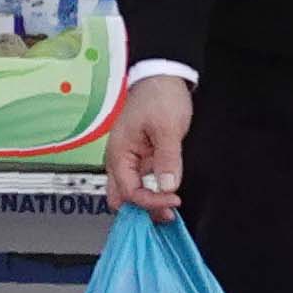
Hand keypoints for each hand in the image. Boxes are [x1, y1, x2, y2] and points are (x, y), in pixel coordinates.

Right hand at [103, 76, 192, 217]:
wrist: (162, 76)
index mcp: (119, 153)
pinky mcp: (141, 157)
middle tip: (166, 216)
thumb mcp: (167, 127)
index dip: (151, 201)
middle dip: (142, 211)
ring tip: (169, 212)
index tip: (173, 201)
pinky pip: (142, 182)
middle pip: (122, 198)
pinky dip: (153, 192)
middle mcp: (120, 159)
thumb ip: (167, 159)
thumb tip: (167, 186)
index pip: (129, 192)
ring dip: (148, 204)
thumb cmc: (159, 95)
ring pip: (131, 192)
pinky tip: (167, 196)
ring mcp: (130, 159)